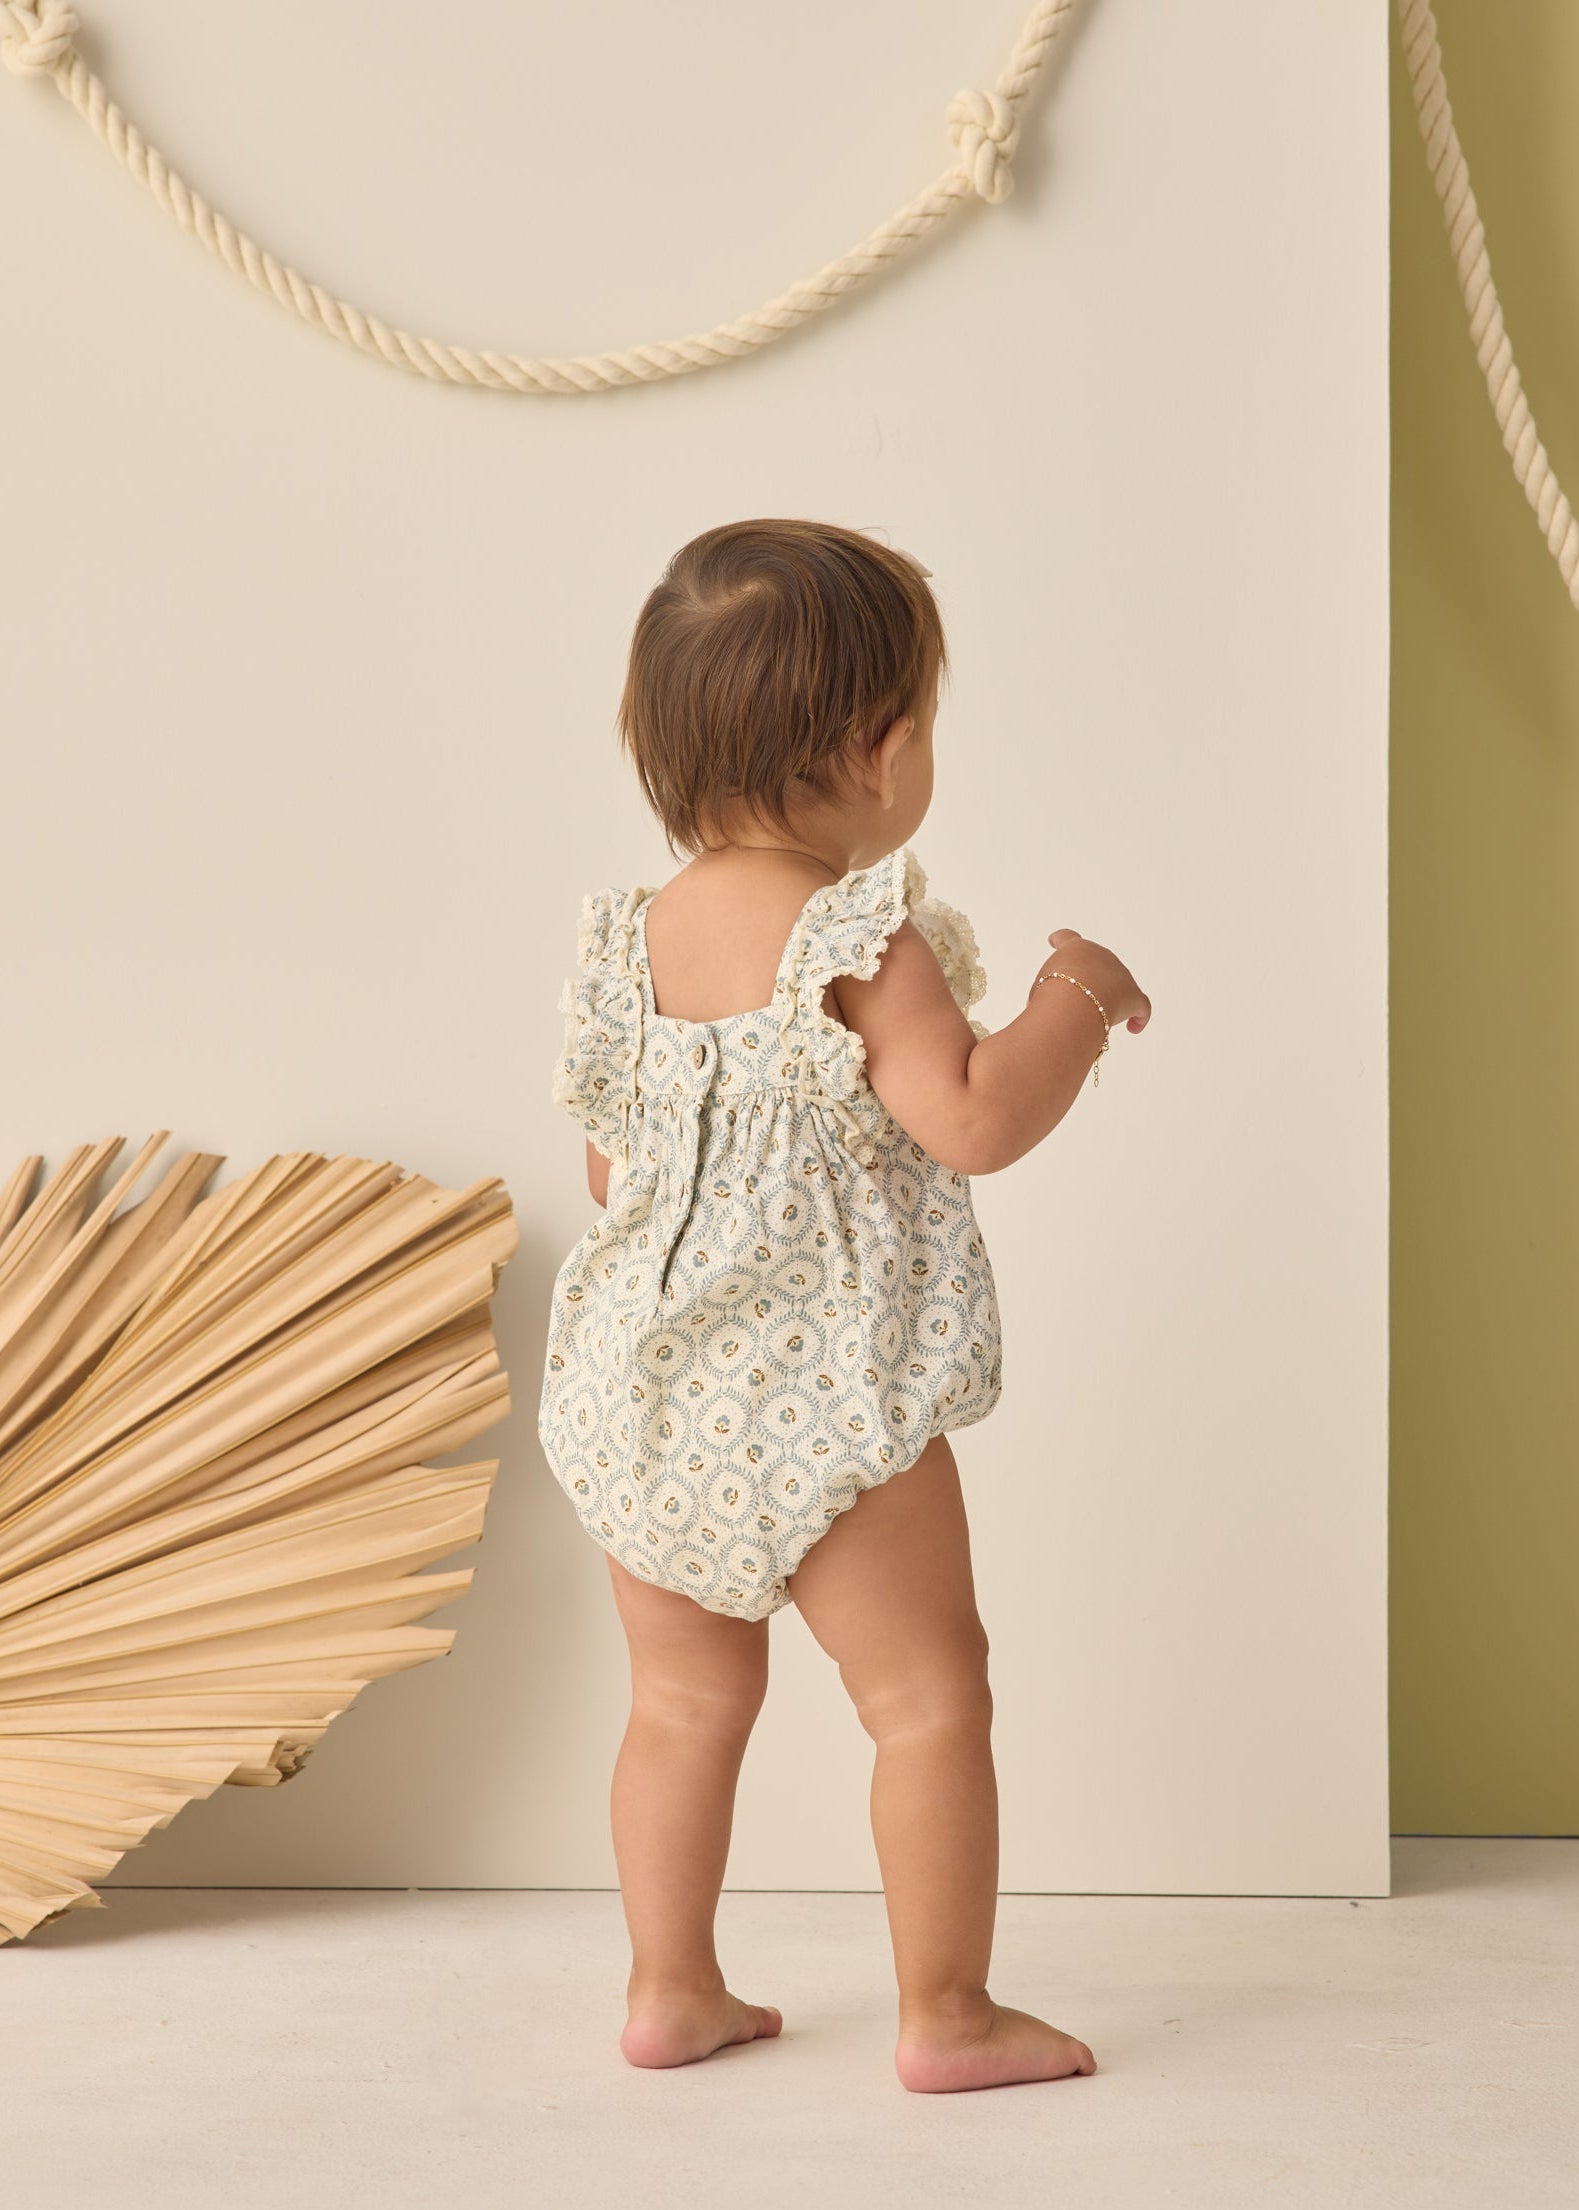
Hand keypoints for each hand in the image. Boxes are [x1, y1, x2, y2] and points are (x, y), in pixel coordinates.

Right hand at [1033, 930, 1150, 1032]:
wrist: (1070, 1004)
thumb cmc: (1050, 995)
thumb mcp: (1040, 986)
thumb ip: (1049, 989)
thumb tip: (1055, 1007)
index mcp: (1074, 948)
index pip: (1067, 939)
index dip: (1062, 940)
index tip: (1055, 939)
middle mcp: (1100, 954)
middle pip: (1098, 966)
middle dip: (1090, 982)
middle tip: (1075, 1003)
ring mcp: (1120, 973)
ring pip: (1119, 985)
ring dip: (1111, 999)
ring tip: (1096, 1018)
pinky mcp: (1133, 995)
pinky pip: (1141, 1006)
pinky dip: (1138, 1017)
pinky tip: (1133, 1027)